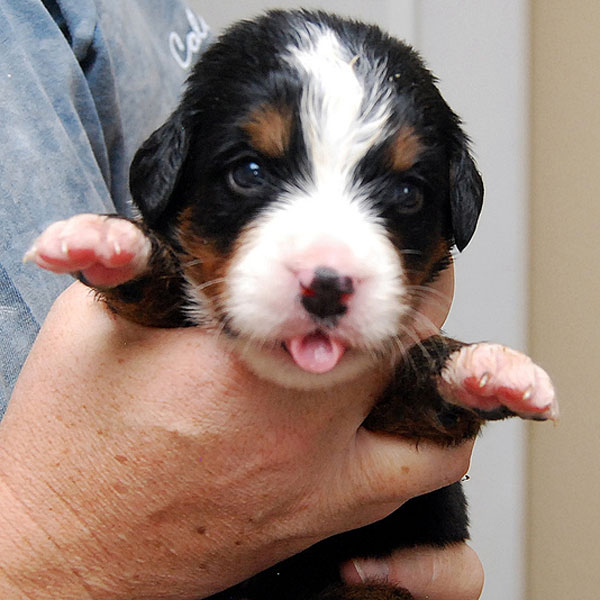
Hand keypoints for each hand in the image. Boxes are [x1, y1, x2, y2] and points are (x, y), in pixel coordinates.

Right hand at [0, 267, 474, 598]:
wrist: (66, 552)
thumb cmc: (70, 444)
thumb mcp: (94, 327)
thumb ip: (143, 261)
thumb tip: (181, 219)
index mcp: (244, 370)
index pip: (353, 300)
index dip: (383, 261)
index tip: (388, 243)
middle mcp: (300, 432)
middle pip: (407, 351)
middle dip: (415, 304)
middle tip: (400, 280)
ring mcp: (320, 490)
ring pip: (434, 430)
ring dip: (439, 383)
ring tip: (412, 349)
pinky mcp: (319, 524)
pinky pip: (411, 486)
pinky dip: (422, 446)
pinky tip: (395, 420)